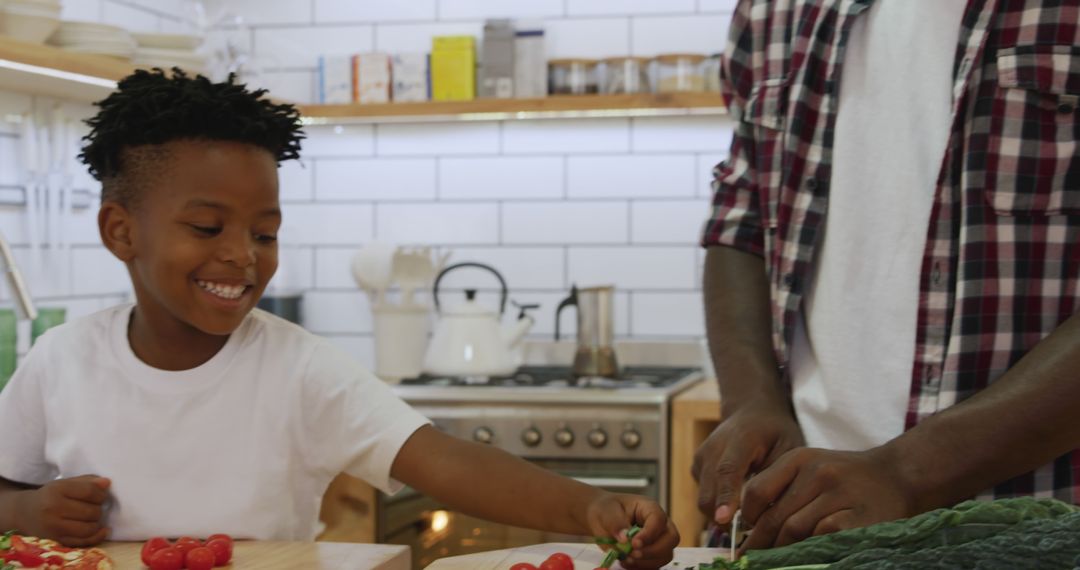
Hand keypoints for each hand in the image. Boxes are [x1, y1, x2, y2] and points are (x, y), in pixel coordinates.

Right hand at [14, 475, 110, 545]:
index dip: (101, 494)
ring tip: (93, 517)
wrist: (25, 512)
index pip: (89, 492)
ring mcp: (53, 527)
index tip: (101, 495)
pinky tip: (102, 529)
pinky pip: (82, 542)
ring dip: (97, 522)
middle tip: (95, 506)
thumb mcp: (65, 483)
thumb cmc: (51, 495)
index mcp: (56, 490)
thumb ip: (87, 481)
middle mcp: (52, 509)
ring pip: (88, 528)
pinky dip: (96, 536)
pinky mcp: (56, 541)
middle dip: (98, 508)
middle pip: (91, 511)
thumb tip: (106, 483)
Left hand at [584, 493, 679, 569]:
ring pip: (665, 555)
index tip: (634, 543)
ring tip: (625, 558)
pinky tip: (626, 562)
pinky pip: (655, 565)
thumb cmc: (607, 510)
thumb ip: (615, 523)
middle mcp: (658, 525)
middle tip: (632, 554)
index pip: (659, 520)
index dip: (649, 534)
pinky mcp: (652, 555)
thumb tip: (624, 539)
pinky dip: (641, 567)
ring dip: (646, 562)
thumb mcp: (607, 512)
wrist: (602, 519)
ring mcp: (658, 540)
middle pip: (671, 539)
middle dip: (653, 551)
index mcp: (649, 508)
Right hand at [692, 399, 803, 524]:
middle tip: (750, 536)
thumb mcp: (789, 449)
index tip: (726, 519)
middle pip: (709, 490)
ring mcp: (701, 456)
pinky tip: (738, 506)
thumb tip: (770, 514)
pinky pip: (703, 494)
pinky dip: (718, 506)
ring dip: (721, 515)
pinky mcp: (696, 466)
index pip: (728, 470)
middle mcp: (714, 447)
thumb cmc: (776, 432)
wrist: (752, 411)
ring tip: (747, 523)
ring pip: (703, 497)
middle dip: (724, 518)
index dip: (726, 496)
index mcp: (740, 438)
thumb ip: (777, 478)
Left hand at [740, 447, 915, 550]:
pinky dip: (809, 551)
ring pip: (794, 530)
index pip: (757, 491)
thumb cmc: (846, 477)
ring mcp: (838, 494)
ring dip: (781, 552)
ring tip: (775, 563)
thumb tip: (752, 525)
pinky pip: (822, 539)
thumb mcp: (811, 469)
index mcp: (799, 459)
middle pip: (774, 517)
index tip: (744, 534)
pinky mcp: (857, 518)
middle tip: (750, 560)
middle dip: (760, 544)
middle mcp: (816, 472)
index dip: (747, 518)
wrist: (897, 476)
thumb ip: (782, 488)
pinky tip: (805, 559)